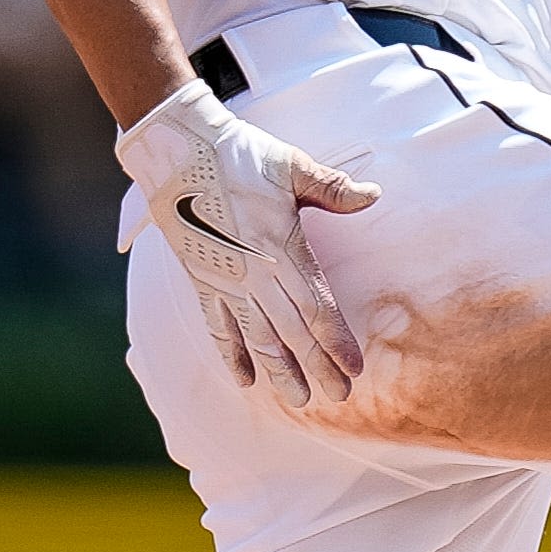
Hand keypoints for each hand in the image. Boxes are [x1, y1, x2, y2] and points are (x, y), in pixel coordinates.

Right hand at [116, 79, 376, 405]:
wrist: (176, 151)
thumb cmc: (239, 155)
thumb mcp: (291, 166)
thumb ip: (332, 189)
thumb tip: (374, 196)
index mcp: (281, 249)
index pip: (316, 308)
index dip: (336, 341)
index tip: (354, 369)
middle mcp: (254, 273)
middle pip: (292, 332)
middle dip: (317, 367)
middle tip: (337, 397)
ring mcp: (225, 280)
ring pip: (257, 338)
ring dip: (279, 372)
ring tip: (298, 400)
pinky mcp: (201, 279)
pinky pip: (218, 327)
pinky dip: (231, 354)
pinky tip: (244, 382)